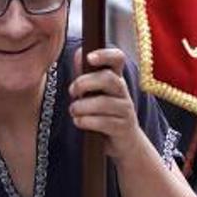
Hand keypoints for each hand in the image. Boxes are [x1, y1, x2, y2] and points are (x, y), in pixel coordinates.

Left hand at [70, 47, 141, 161]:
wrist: (124, 143)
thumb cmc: (105, 114)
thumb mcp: (95, 93)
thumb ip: (86, 74)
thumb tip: (79, 53)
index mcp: (115, 79)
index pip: (117, 59)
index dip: (105, 55)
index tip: (89, 57)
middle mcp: (123, 92)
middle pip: (108, 78)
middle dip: (85, 82)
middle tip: (72, 91)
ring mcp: (125, 110)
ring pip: (104, 102)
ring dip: (82, 106)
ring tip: (73, 110)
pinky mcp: (122, 127)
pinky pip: (104, 122)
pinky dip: (86, 121)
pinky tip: (78, 121)